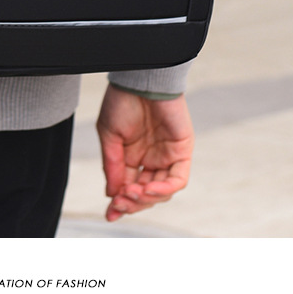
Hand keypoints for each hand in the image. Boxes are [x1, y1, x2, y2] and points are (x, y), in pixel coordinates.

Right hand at [96, 83, 193, 222]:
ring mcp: (168, 156)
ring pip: (162, 191)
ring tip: (131, 193)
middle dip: (132, 202)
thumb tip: (112, 195)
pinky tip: (148, 189)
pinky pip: (178, 179)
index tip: (110, 214)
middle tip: (119, 203)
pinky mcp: (182, 151)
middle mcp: (151, 159)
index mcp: (133, 156)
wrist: (140, 79)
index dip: (120, 203)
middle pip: (146, 194)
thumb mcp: (109, 136)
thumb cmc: (123, 100)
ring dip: (146, 198)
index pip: (129, 187)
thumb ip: (113, 166)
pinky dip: (165, 189)